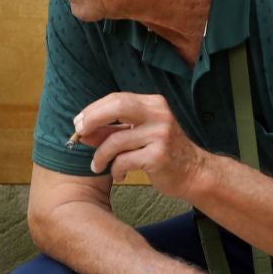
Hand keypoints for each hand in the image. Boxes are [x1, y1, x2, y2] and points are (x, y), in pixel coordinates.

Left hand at [73, 92, 210, 201]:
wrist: (194, 172)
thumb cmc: (162, 153)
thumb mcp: (137, 137)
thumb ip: (111, 132)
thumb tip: (81, 132)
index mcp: (153, 104)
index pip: (117, 98)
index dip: (94, 110)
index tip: (78, 123)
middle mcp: (158, 115)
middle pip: (117, 106)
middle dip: (92, 120)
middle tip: (79, 134)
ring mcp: (160, 135)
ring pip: (116, 141)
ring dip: (101, 156)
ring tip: (97, 166)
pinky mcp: (158, 156)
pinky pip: (124, 161)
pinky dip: (116, 169)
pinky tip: (119, 175)